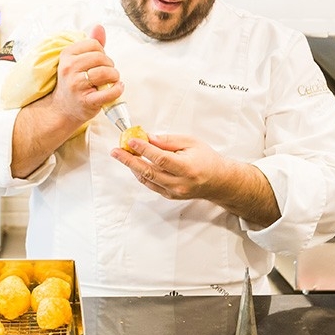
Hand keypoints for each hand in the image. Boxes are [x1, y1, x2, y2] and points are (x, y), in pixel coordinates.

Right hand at [45, 23, 123, 126]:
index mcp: (67, 55)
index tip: (100, 62)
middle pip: (101, 57)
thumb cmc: (74, 82)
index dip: (102, 52)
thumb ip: (91, 44)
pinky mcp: (86, 101)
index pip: (94, 44)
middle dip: (109, 65)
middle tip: (108, 73)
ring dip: (114, 77)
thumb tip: (99, 27)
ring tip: (111, 81)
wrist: (63, 108)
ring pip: (105, 72)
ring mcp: (76, 85)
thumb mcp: (78, 61)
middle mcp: (69, 68)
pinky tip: (117, 88)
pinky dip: (117, 90)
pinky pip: (108, 92)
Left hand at [111, 133, 280, 225]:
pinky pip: (151, 185)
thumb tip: (148, 138)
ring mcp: (174, 192)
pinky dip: (141, 174)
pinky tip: (134, 164)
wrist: (218, 181)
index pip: (160, 158)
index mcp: (186, 168)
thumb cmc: (206, 158)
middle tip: (116, 151)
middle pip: (149, 171)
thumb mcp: (191, 142)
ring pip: (147, 179)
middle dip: (129, 160)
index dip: (144, 149)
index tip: (131, 140)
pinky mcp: (170, 196)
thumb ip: (168, 141)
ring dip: (132, 167)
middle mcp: (179, 183)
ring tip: (121, 155)